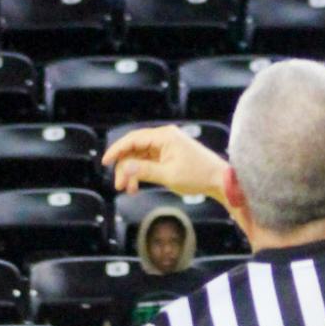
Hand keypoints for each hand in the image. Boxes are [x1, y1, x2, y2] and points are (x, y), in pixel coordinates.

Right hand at [102, 123, 226, 201]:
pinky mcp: (170, 154)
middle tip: (119, 185)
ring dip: (133, 171)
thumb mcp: (168, 175)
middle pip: (135, 148)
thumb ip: (145, 170)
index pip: (133, 139)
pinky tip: (137, 185)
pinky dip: (142, 172)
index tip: (105, 162)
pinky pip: (149, 160)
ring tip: (128, 189)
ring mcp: (167, 145)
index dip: (117, 150)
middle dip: (125, 166)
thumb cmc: (197, 175)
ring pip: (141, 156)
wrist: (219, 179)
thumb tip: (125, 167)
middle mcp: (164, 137)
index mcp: (164, 136)